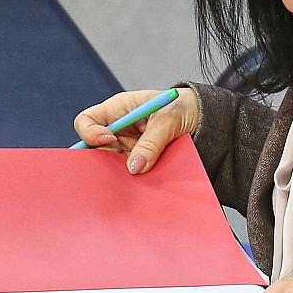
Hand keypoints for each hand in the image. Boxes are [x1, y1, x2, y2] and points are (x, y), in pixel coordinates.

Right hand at [73, 88, 199, 173]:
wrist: (204, 119)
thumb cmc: (183, 107)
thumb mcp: (169, 119)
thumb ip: (151, 142)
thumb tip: (134, 168)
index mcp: (118, 109)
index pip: (87, 121)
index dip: (90, 132)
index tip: (109, 140)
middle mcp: (118, 130)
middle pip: (94, 148)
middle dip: (101, 160)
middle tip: (118, 169)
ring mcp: (127, 148)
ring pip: (111, 165)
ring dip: (119, 174)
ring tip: (135, 179)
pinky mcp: (139, 162)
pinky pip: (129, 174)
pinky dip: (133, 180)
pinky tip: (142, 185)